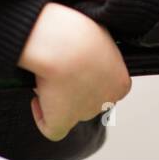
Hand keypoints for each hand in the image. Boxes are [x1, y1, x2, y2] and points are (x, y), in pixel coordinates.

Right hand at [18, 2, 131, 140]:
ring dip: (57, 96)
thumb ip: (97, 44)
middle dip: (74, 85)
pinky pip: (52, 129)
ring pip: (70, 110)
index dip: (88, 73)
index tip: (74, 61)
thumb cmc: (79, 30)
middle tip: (59, 65)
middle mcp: (106, 101)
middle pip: (88, 97)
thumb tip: (85, 44)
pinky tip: (37, 99)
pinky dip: (42, 117)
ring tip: (45, 73)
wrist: (63, 43)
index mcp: (121, 83)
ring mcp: (84, 112)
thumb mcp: (98, 30)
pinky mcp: (62, 121)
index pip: (105, 83)